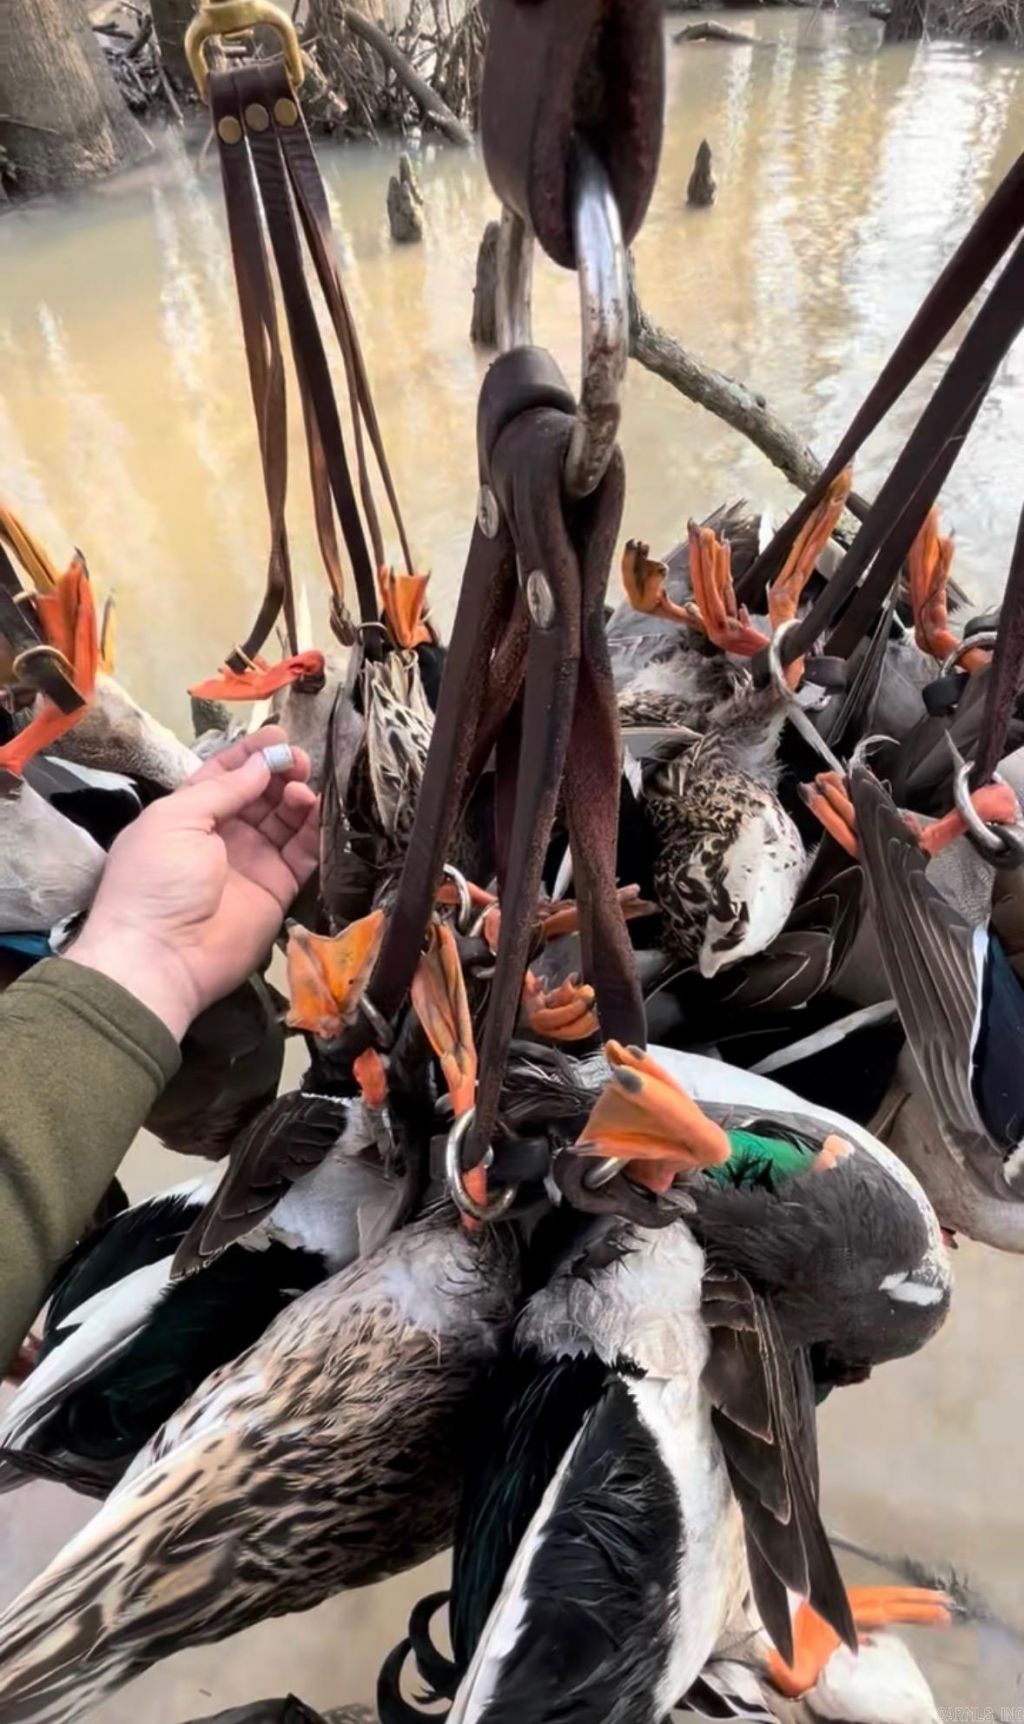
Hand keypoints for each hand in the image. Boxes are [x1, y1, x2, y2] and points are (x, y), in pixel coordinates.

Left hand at [68, 727, 319, 1038]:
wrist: (162, 956)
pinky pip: (302, 853)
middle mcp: (221, 835)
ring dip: (296, 797)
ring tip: (302, 788)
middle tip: (298, 760)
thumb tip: (262, 763)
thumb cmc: (158, 880)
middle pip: (259, 794)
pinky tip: (315, 809)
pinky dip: (313, 829)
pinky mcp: (277, 888)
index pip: (224, 775)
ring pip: (284, 820)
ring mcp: (251, 862)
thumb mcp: (176, 819)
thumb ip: (223, 789)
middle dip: (279, 772)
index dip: (250, 754)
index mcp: (188, 814)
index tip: (278, 736)